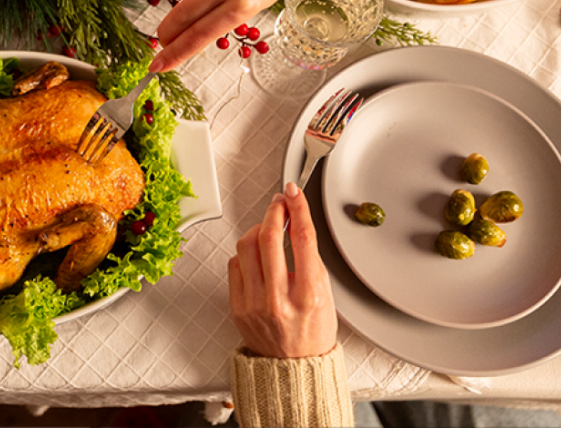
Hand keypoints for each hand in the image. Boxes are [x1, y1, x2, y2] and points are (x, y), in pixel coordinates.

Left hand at [228, 182, 337, 358]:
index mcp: (308, 295)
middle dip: (273, 211)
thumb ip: (310, 261)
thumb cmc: (312, 332)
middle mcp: (279, 299)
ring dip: (257, 229)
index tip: (293, 193)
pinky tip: (256, 256)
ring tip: (267, 230)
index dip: (297, 208)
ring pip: (246, 246)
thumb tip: (294, 223)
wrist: (293, 367)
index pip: (302, 238)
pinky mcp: (237, 306)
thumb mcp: (325, 295)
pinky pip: (234, 264)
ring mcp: (254, 303)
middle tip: (279, 204)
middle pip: (269, 237)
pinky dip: (245, 253)